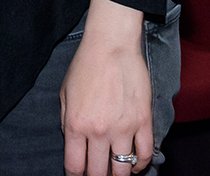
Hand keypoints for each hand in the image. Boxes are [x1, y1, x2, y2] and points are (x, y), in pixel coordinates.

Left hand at [61, 0, 151, 175]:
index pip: (75, 165)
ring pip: (124, 170)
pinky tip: (135, 164)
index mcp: (76, 124)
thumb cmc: (85, 66)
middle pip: (99, 173)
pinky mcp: (144, 123)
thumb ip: (66, 121)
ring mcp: (124, 129)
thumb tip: (72, 142)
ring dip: (119, 174)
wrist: (111, 47)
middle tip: (97, 174)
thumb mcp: (64, 93)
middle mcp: (99, 132)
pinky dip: (141, 165)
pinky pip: (145, 155)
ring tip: (115, 172)